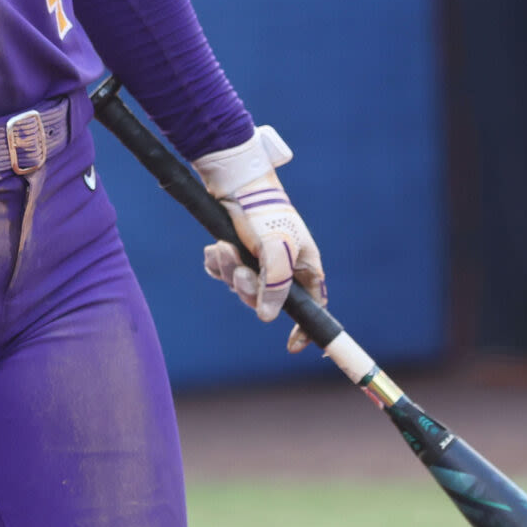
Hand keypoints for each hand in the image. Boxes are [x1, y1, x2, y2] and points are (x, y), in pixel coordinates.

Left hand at [194, 128, 327, 353]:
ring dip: (229, 272)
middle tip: (238, 269)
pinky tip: (214, 248)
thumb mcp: (278, 250)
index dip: (304, 329)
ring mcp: (257, 259)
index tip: (291, 346)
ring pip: (240, 286)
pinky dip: (217, 264)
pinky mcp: (235, 250)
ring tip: (222, 248)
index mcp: (304, 266)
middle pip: (266, 300)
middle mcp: (282, 266)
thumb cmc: (264, 212)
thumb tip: (268, 317)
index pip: (312, 307)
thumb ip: (276, 286)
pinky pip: (224, 272)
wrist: (234, 180)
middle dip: (248, 289)